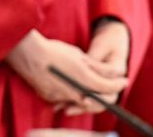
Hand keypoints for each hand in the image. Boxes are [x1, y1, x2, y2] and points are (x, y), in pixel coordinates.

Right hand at [6, 30, 128, 110]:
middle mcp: (74, 93)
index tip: (124, 80)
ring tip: (93, 83)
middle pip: (97, 100)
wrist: (27, 54)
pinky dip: (74, 94)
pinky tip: (75, 86)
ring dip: (91, 94)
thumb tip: (116, 73)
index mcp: (83, 79)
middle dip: (107, 94)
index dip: (118, 84)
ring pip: (82, 101)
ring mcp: (61, 98)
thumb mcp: (80, 55)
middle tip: (112, 85)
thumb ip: (99, 68)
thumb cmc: (54, 50)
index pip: (107, 88)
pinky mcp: (50, 99)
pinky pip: (67, 100)